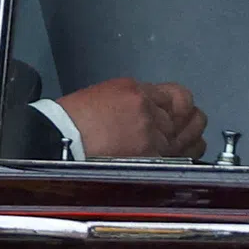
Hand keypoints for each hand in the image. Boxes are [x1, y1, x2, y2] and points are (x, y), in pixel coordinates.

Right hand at [57, 77, 206, 159]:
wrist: (59, 140)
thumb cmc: (74, 121)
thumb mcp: (107, 96)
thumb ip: (136, 101)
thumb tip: (155, 111)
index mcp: (135, 89)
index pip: (179, 96)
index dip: (181, 108)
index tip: (180, 115)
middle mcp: (147, 107)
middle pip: (189, 116)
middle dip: (187, 124)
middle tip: (181, 132)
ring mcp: (150, 132)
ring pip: (188, 137)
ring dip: (185, 142)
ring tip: (177, 146)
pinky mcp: (149, 155)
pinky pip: (178, 157)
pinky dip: (178, 158)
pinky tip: (173, 159)